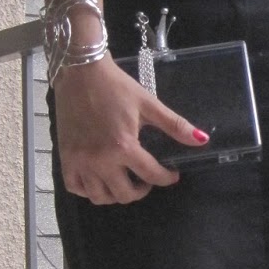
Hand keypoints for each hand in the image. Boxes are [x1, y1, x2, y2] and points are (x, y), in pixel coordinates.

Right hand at [53, 54, 208, 204]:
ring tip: (123, 180)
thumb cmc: (116, 86)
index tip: (172, 174)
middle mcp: (100, 160)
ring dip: (115, 194)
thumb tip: (202, 140)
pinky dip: (88, 189)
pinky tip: (99, 179)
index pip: (152, 176)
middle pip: (125, 194)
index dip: (167, 178)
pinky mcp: (65, 157)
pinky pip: (75, 187)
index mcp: (123, 146)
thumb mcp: (148, 104)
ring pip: (99, 196)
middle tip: (146, 179)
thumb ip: (175, 125)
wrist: (81, 71)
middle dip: (141, 190)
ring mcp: (80, 161)